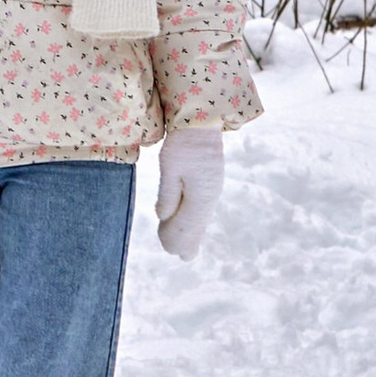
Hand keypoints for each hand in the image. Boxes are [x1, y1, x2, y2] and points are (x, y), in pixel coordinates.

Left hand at [155, 131, 223, 260]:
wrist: (200, 122)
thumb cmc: (182, 143)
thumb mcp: (170, 167)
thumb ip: (168, 194)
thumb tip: (162, 216)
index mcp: (201, 195)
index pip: (188, 225)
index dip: (177, 238)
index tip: (168, 249)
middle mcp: (210, 196)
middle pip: (198, 225)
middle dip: (186, 240)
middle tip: (177, 254)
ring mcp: (212, 189)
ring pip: (202, 218)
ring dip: (193, 233)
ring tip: (187, 251)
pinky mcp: (211, 182)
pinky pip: (203, 209)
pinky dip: (197, 221)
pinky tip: (195, 226)